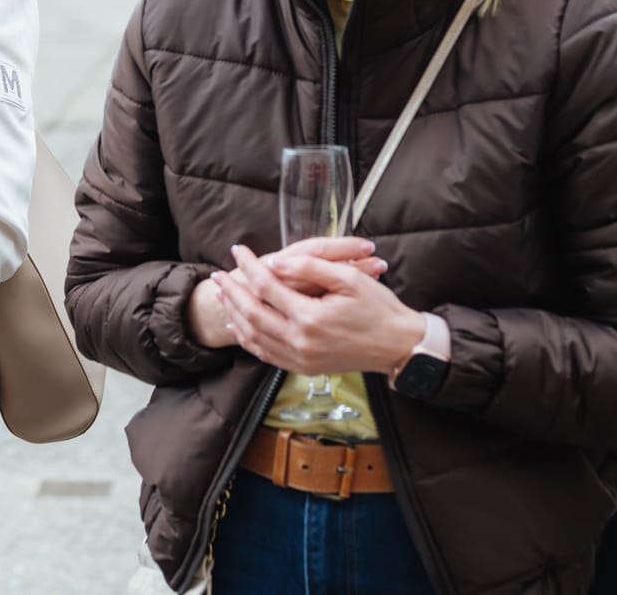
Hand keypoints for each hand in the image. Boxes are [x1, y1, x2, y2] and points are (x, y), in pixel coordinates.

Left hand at [185, 238, 386, 349]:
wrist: (399, 347)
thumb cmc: (379, 309)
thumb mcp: (350, 278)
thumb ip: (310, 268)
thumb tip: (274, 262)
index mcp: (310, 317)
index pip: (266, 286)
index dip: (249, 265)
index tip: (238, 250)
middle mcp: (300, 341)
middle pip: (250, 313)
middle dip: (230, 291)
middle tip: (217, 274)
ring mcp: (301, 358)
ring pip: (253, 336)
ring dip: (233, 314)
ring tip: (222, 295)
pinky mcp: (304, 368)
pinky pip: (266, 354)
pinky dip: (247, 340)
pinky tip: (238, 326)